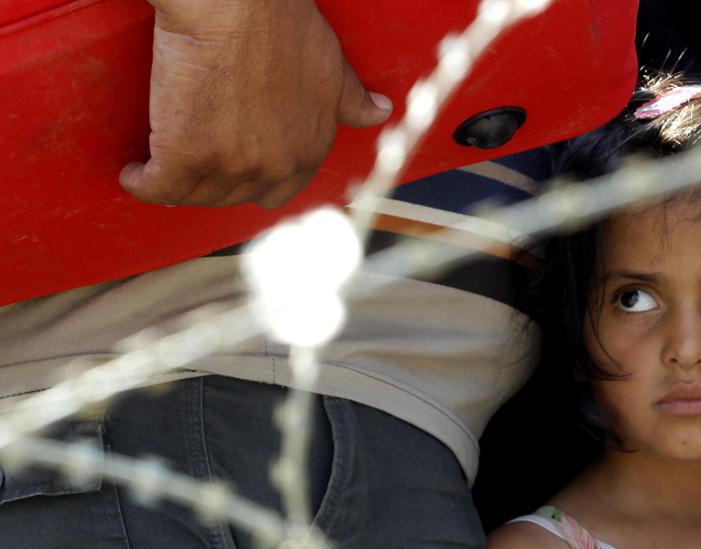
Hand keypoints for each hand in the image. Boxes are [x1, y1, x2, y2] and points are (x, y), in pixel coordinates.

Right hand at [120, 0, 391, 207]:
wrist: (235, 4)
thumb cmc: (283, 24)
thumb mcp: (332, 66)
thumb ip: (352, 99)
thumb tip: (381, 112)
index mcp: (309, 151)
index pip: (279, 191)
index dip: (253, 180)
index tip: (230, 166)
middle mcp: (275, 167)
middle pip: (234, 196)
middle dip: (214, 183)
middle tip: (192, 162)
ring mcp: (231, 166)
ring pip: (195, 195)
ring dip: (177, 185)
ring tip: (158, 166)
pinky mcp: (184, 158)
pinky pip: (157, 188)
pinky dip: (142, 182)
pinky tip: (134, 172)